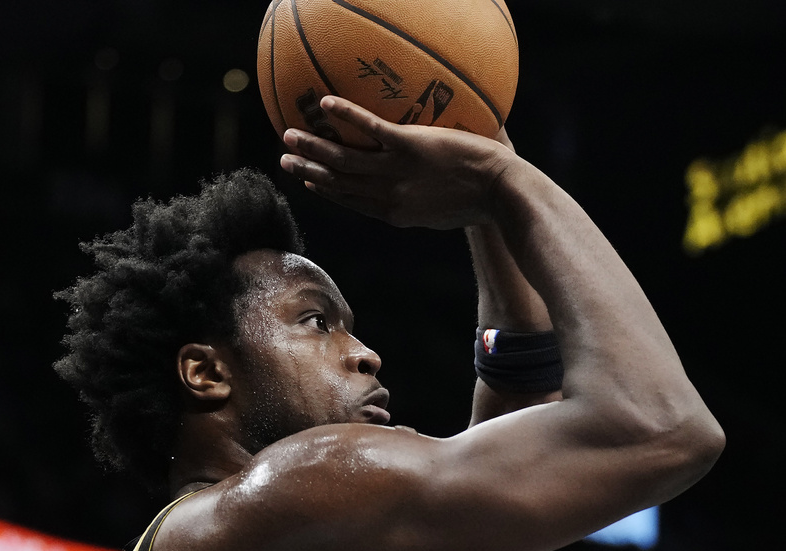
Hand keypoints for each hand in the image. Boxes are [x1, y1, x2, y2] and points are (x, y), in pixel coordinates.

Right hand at [279, 96, 515, 229]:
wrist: (502, 195)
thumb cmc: (482, 203)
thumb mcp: (444, 213)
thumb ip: (425, 202)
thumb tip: (424, 191)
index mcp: (395, 213)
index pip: (353, 202)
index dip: (328, 192)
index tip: (310, 183)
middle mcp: (388, 195)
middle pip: (339, 183)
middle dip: (308, 172)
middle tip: (283, 161)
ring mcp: (397, 172)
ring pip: (344, 160)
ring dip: (314, 148)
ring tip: (289, 137)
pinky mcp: (410, 148)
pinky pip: (371, 129)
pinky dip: (348, 116)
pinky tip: (327, 103)